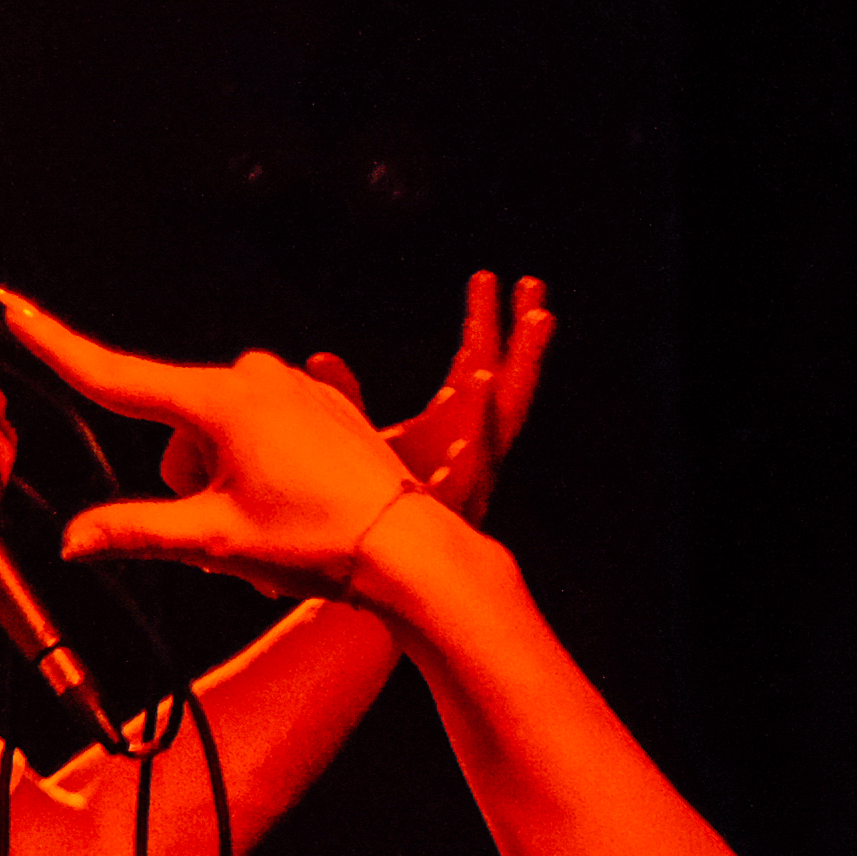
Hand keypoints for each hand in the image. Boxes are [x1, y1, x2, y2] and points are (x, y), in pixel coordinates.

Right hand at [0, 289, 428, 598]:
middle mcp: (256, 378)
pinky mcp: (322, 401)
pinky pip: (262, 430)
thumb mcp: (217, 541)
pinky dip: (263, 470)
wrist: (413, 549)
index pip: (117, 377)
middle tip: (239, 529)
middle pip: (175, 428)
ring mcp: (294, 385)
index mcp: (221, 402)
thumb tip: (71, 542)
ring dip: (227, 479)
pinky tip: (302, 504)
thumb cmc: (320, 543)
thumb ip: (136, 531)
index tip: (13, 309)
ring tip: (278, 522)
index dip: (57, 347)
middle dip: (188, 480)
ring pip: (218, 433)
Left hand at [308, 271, 555, 529]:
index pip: (473, 364)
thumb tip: (316, 358)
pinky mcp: (459, 498)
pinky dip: (482, 417)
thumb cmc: (358, 514)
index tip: (482, 276)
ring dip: (526, 364)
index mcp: (452, 428)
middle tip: (528, 284)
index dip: (480, 321)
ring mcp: (474, 472)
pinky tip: (482, 379)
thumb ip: (342, 399)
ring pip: (510, 409)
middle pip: (508, 378)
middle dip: (520, 332)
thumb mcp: (344, 443)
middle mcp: (472, 446)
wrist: (363, 579)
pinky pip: (478, 452)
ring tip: (540, 320)